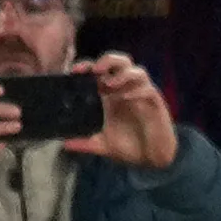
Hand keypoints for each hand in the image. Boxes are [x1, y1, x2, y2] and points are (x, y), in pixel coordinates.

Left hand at [65, 54, 177, 170]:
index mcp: (111, 94)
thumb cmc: (130, 148)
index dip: (88, 66)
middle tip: (95, 70)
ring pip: (137, 71)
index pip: (100, 70)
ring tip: (110, 83)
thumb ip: (85, 143)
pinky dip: (137, 91)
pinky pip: (148, 91)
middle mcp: (127, 90)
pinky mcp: (156, 105)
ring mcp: (142, 96)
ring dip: (123, 74)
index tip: (75, 71)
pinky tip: (126, 98)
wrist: (152, 159)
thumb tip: (65, 144)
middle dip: (108, 61)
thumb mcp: (102, 145)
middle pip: (120, 62)